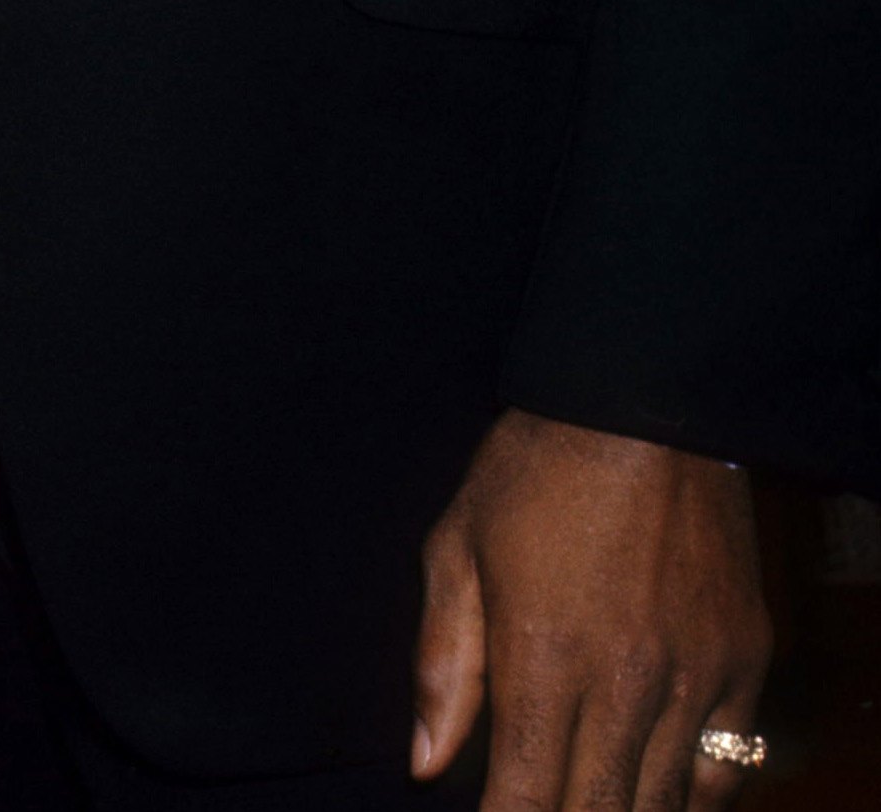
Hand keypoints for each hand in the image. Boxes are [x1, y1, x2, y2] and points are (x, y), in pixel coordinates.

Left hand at [414, 410, 769, 811]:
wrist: (642, 398)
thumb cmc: (536, 466)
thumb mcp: (458, 544)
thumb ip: (444, 661)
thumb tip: (425, 765)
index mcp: (543, 657)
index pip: (524, 801)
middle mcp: (624, 683)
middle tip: (538, 810)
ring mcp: (693, 678)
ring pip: (662, 805)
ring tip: (587, 802)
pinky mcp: (743, 662)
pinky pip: (724, 769)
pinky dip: (691, 799)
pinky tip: (655, 797)